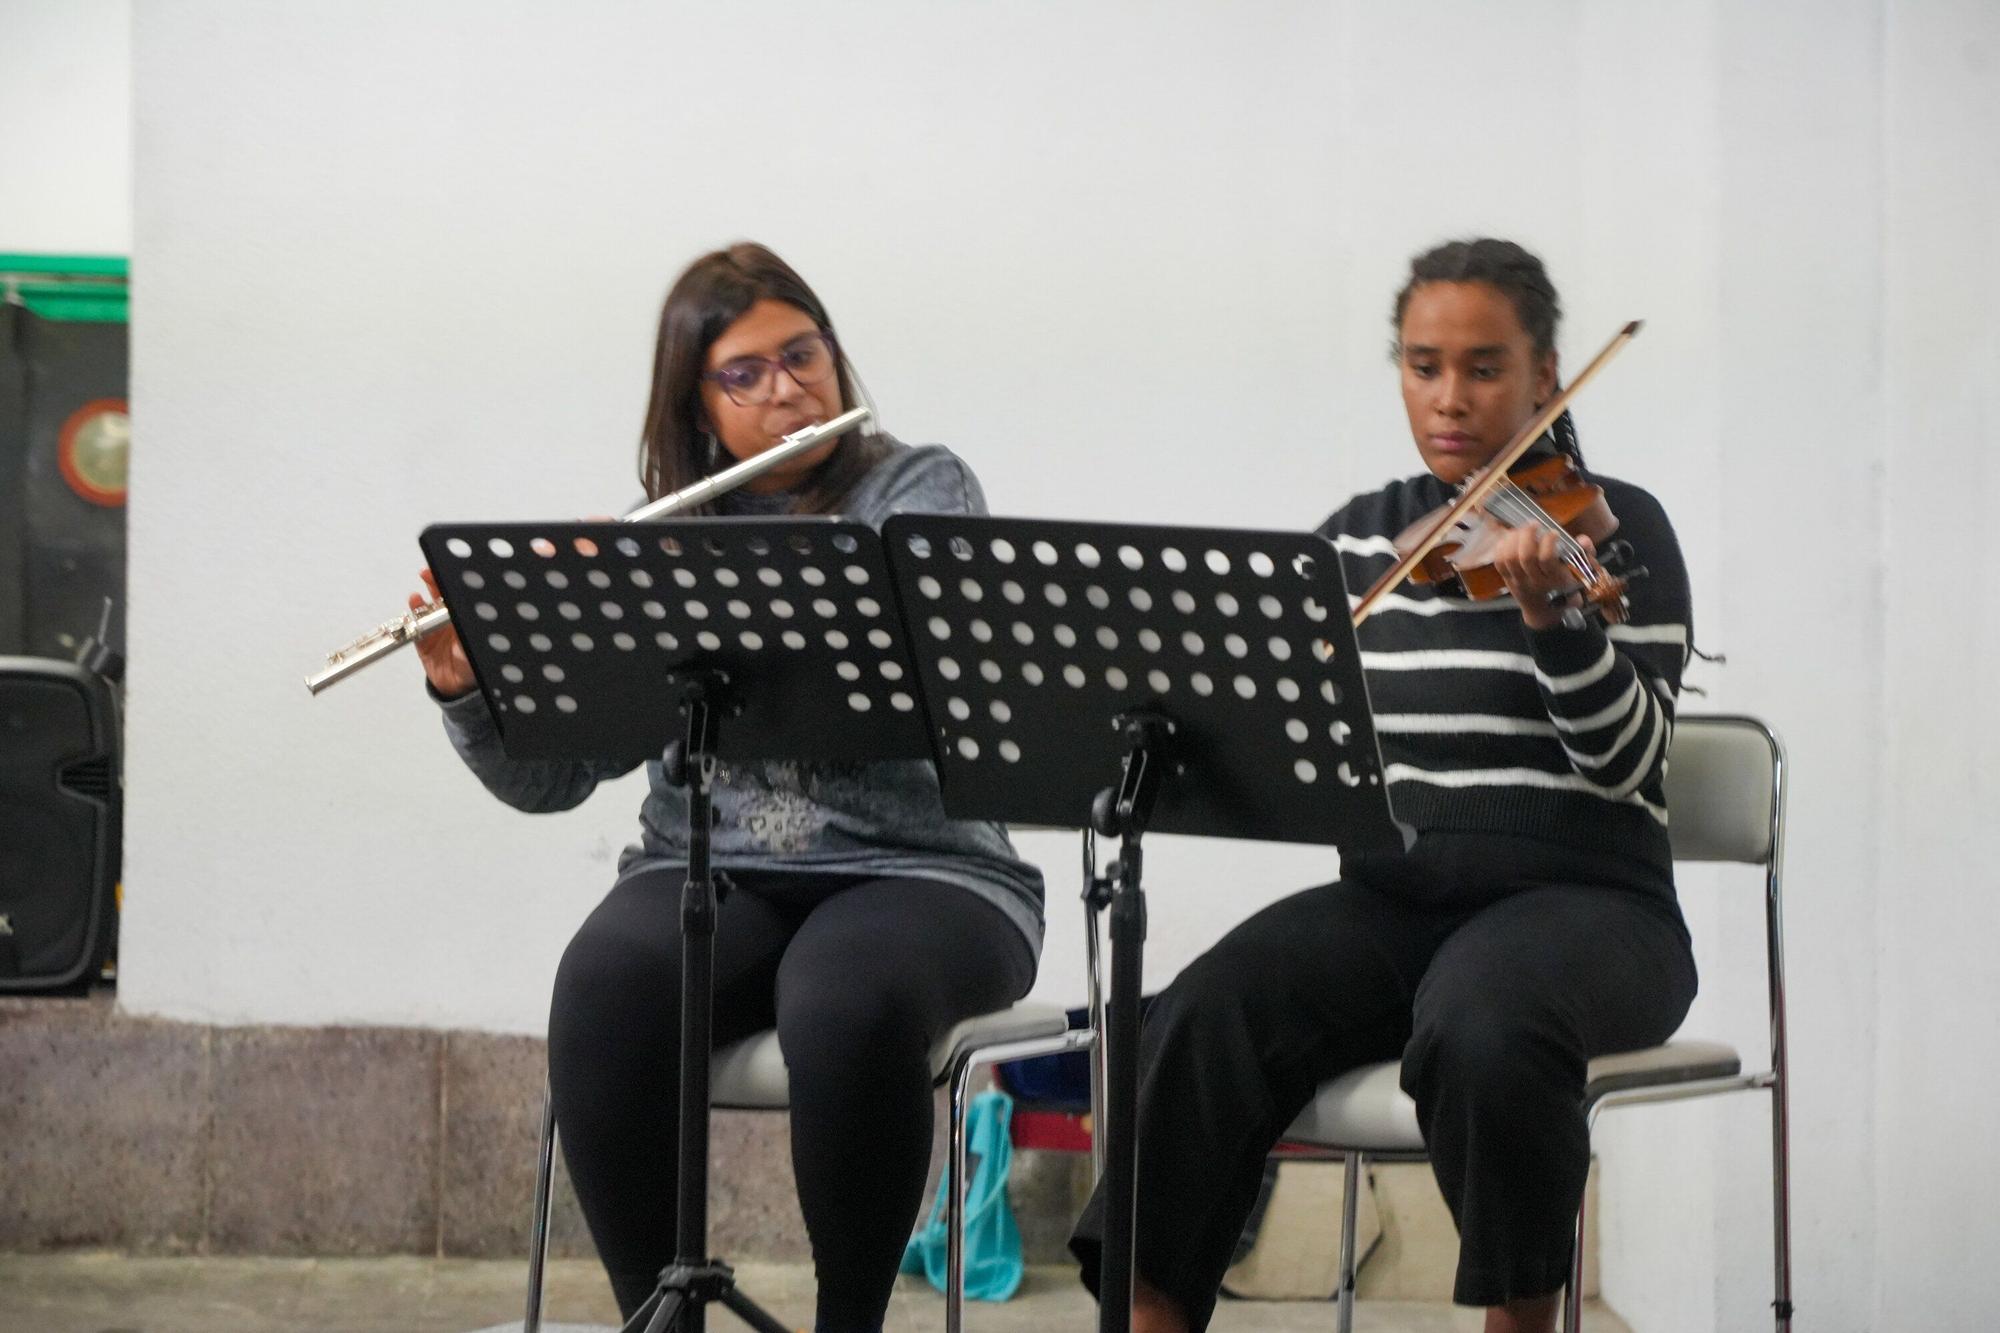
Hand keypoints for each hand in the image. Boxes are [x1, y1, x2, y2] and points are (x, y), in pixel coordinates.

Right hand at [413, 568, 476, 698]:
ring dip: (424, 598)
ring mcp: (436, 629)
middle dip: (436, 582)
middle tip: (428, 572)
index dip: (452, 582)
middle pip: (443, 597)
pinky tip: (414, 602)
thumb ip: (473, 631)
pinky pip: (416, 626)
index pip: (460, 597)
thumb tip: (479, 614)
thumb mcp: (476, 647)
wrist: (459, 690)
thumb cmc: (475, 666)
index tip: (448, 571)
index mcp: (466, 620)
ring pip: (428, 608)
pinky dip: (413, 614)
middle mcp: (452, 621)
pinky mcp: (423, 641)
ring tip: (420, 588)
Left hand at [1492, 528, 1592, 630]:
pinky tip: (1511, 537)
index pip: (1547, 559)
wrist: (1544, 609)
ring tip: (1521, 529)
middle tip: (1534, 524)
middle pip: (1526, 557)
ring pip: (1510, 557)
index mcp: (1556, 580)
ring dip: (1514, 538)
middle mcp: (1536, 582)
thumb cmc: (1563, 585)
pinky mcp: (1507, 579)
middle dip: (1528, 535)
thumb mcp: (1580, 571)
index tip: (1553, 532)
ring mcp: (1519, 581)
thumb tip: (1583, 540)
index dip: (1548, 542)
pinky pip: (1499, 561)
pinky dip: (1502, 546)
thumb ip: (1585, 553)